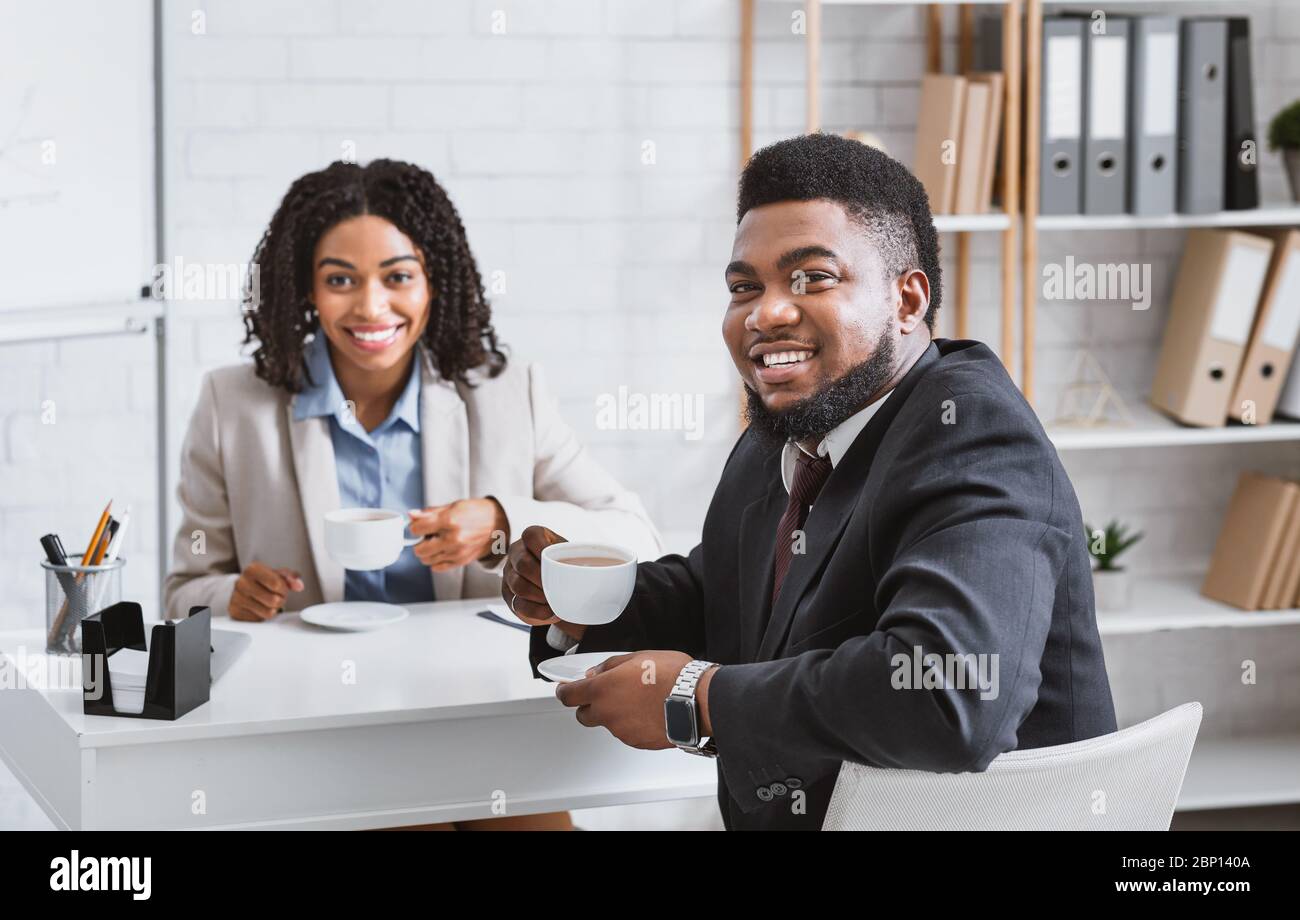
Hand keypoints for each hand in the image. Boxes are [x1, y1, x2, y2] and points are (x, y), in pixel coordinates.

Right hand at [230, 562, 303, 620]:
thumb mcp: (276, 574)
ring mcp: (236, 598)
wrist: (240, 588)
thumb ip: (290, 577)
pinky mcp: (235, 612)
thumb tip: (299, 585)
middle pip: (274, 600)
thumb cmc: (261, 580)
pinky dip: (262, 615)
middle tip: (277, 596)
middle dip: (281, 600)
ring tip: (268, 602)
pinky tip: (259, 607)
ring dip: (273, 609)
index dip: (284, 589)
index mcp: (252, 569)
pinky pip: (259, 620)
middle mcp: (241, 583)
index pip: (277, 584)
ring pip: (268, 612)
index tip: (281, 588)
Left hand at [410, 498, 507, 571]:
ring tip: (436, 543)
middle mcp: (453, 539)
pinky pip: (437, 567)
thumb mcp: (452, 506)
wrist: (498, 524)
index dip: (415, 526)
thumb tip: (411, 515)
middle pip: (419, 549)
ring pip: (426, 560)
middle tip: (427, 535)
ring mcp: (457, 552)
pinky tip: (442, 551)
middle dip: (419, 542)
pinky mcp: (461, 561)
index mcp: (450, 520)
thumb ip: (430, 512)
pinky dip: (435, 561)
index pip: (417, 529)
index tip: (420, 525)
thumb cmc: (476, 512)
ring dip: (427, 552)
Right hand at [500, 525, 585, 638]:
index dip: (540, 546)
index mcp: (534, 537)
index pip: (531, 535)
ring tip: (555, 603)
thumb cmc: (571, 567)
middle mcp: (517, 552)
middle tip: (557, 589)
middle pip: (521, 564)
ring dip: (539, 597)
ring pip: (517, 586)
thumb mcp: (579, 557)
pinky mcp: (508, 595)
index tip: (553, 560)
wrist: (561, 586)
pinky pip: (517, 605)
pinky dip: (536, 612)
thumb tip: (626, 564)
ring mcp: (510, 574)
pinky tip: (551, 613)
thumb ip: (592, 556)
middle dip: (541, 580)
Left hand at [555, 651, 700, 750]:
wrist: (696, 700)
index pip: (568, 696)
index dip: (564, 692)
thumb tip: (595, 673)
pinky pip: (627, 733)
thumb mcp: (637, 657)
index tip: (565, 690)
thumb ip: (610, 666)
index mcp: (603, 690)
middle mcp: (607, 713)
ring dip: (616, 714)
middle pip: (583, 716)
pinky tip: (649, 712)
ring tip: (639, 700)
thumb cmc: (671, 675)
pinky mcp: (636, 742)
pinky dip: (633, 724)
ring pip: (608, 724)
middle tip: (605, 695)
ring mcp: (621, 731)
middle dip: (589, 706)